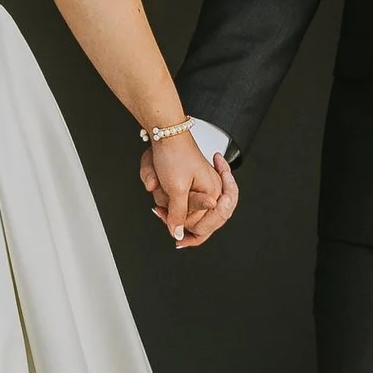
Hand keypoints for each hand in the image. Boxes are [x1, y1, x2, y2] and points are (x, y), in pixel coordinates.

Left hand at [141, 121, 237, 249]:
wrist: (165, 132)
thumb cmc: (175, 154)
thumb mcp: (175, 189)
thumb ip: (179, 214)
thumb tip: (178, 234)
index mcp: (214, 193)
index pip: (207, 226)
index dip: (191, 234)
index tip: (179, 241)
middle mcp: (211, 192)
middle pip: (194, 221)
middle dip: (175, 214)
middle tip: (161, 209)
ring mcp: (199, 188)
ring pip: (182, 211)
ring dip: (165, 201)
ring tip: (159, 187)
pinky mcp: (187, 184)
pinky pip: (176, 200)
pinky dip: (164, 196)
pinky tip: (157, 187)